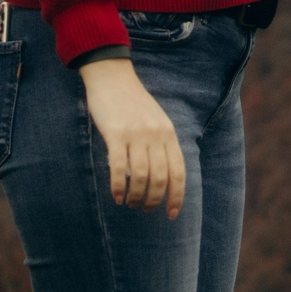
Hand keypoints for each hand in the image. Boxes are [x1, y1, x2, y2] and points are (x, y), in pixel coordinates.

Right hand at [78, 57, 185, 216]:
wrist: (112, 76)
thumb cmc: (132, 102)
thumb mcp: (156, 120)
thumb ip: (161, 144)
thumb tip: (163, 177)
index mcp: (168, 133)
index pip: (178, 172)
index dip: (176, 197)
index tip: (172, 215)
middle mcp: (156, 135)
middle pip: (160, 178)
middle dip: (154, 200)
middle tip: (145, 209)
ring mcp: (136, 134)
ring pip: (140, 177)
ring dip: (136, 196)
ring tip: (131, 204)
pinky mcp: (115, 134)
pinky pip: (118, 168)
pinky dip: (118, 187)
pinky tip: (117, 196)